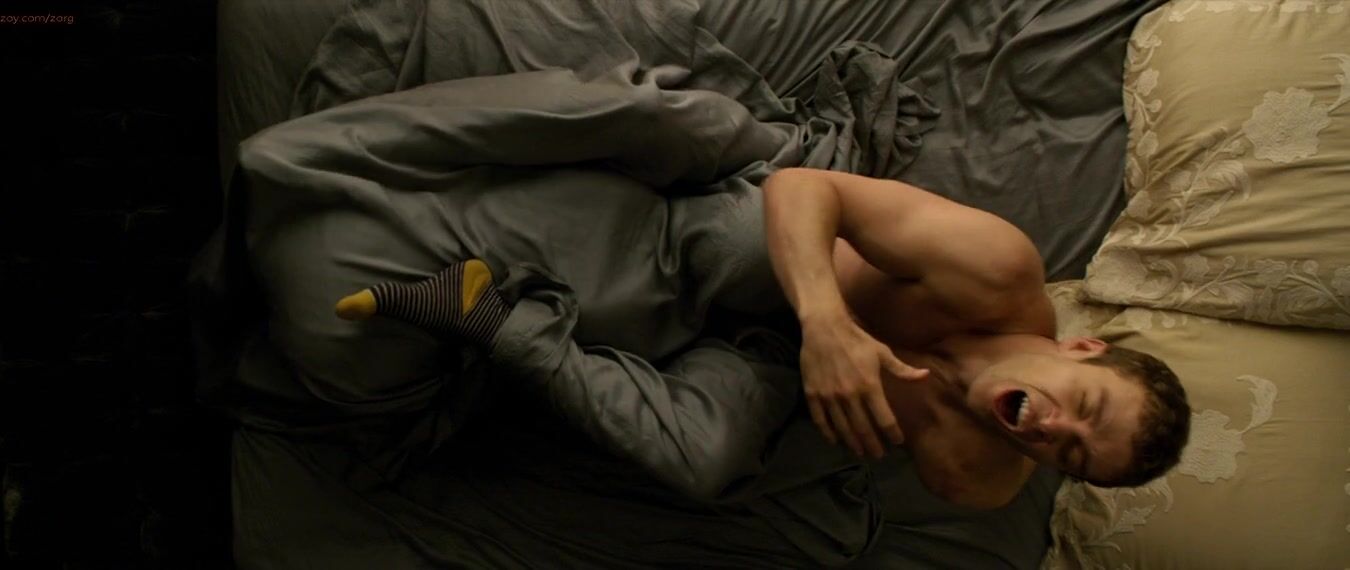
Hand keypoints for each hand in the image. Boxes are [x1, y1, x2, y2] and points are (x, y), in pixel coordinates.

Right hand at [799, 315, 928, 457]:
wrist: (823, 327)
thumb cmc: (856, 339)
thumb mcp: (882, 352)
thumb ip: (902, 369)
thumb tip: (926, 376)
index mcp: (869, 386)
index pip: (884, 419)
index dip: (892, 433)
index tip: (897, 442)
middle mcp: (850, 396)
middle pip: (863, 428)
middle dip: (873, 445)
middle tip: (878, 455)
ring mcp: (830, 397)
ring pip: (843, 428)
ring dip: (853, 443)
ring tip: (860, 452)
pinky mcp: (813, 394)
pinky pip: (821, 420)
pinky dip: (828, 433)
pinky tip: (835, 441)